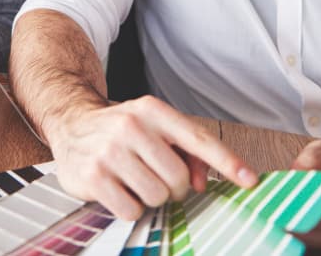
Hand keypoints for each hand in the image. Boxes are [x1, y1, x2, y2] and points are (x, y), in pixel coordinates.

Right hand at [45, 94, 257, 220]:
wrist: (71, 123)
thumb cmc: (122, 130)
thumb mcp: (155, 128)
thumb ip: (187, 151)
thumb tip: (203, 181)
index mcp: (152, 110)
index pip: (197, 138)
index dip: (226, 161)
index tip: (249, 179)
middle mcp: (131, 126)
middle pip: (178, 178)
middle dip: (173, 187)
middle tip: (156, 176)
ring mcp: (109, 151)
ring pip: (156, 197)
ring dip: (151, 197)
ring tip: (134, 180)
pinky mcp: (93, 175)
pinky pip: (131, 209)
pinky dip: (130, 207)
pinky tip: (118, 189)